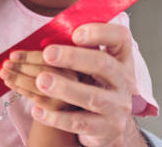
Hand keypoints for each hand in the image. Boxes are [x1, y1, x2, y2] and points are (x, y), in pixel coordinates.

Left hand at [0, 51, 77, 110]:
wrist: (70, 97)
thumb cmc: (60, 72)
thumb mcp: (59, 60)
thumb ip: (45, 55)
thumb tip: (17, 56)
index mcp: (74, 60)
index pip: (49, 58)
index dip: (28, 56)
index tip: (13, 55)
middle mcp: (74, 78)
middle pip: (43, 72)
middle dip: (20, 67)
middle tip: (5, 64)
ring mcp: (66, 94)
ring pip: (37, 85)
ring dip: (17, 78)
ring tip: (3, 72)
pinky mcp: (57, 107)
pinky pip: (34, 96)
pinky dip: (20, 88)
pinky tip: (9, 82)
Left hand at [25, 23, 144, 146]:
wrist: (112, 124)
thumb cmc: (96, 86)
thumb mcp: (95, 66)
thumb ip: (79, 50)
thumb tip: (46, 37)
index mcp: (121, 58)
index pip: (120, 37)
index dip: (100, 32)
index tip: (75, 33)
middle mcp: (124, 81)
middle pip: (103, 64)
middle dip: (74, 57)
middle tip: (48, 54)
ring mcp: (117, 106)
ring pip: (92, 96)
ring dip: (65, 88)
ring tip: (41, 81)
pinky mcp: (105, 128)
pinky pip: (80, 123)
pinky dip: (57, 117)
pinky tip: (37, 110)